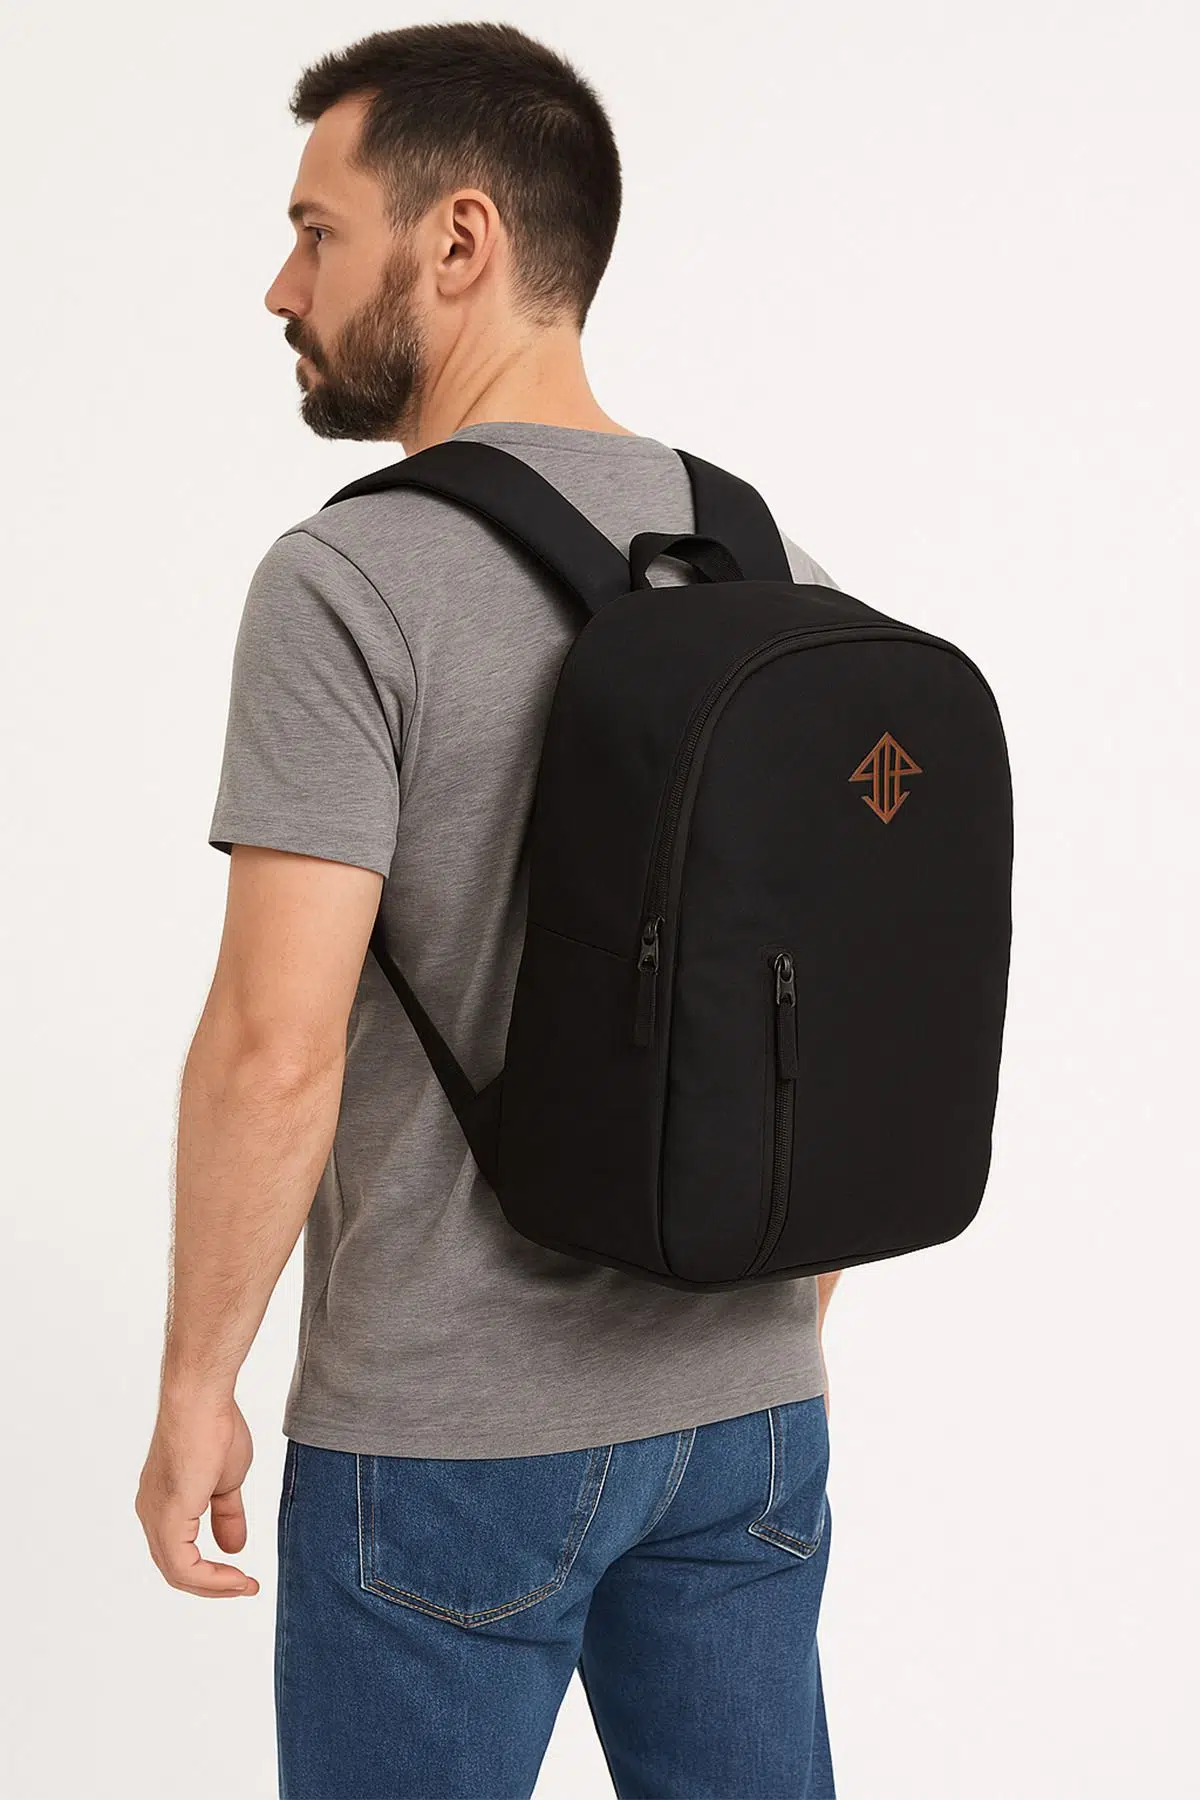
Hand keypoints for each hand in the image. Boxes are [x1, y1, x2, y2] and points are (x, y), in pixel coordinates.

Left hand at [136, 1392, 260, 1596]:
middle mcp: (151, 1513)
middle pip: (175, 1567)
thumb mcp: (227, 1481)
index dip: (210, 1569)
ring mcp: (156, 1516)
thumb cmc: (215, 1428)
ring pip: (177, 1571)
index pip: (180, 1551)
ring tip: (245, 1586)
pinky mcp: (167, 1517)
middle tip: (245, 1587)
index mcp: (163, 1502)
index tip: (243, 1574)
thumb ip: (227, 1515)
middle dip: (213, 1583)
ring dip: (214, 1585)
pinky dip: (210, 1578)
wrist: (203, 1401)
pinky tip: (235, 1576)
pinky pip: (183, 1565)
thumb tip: (234, 1548)